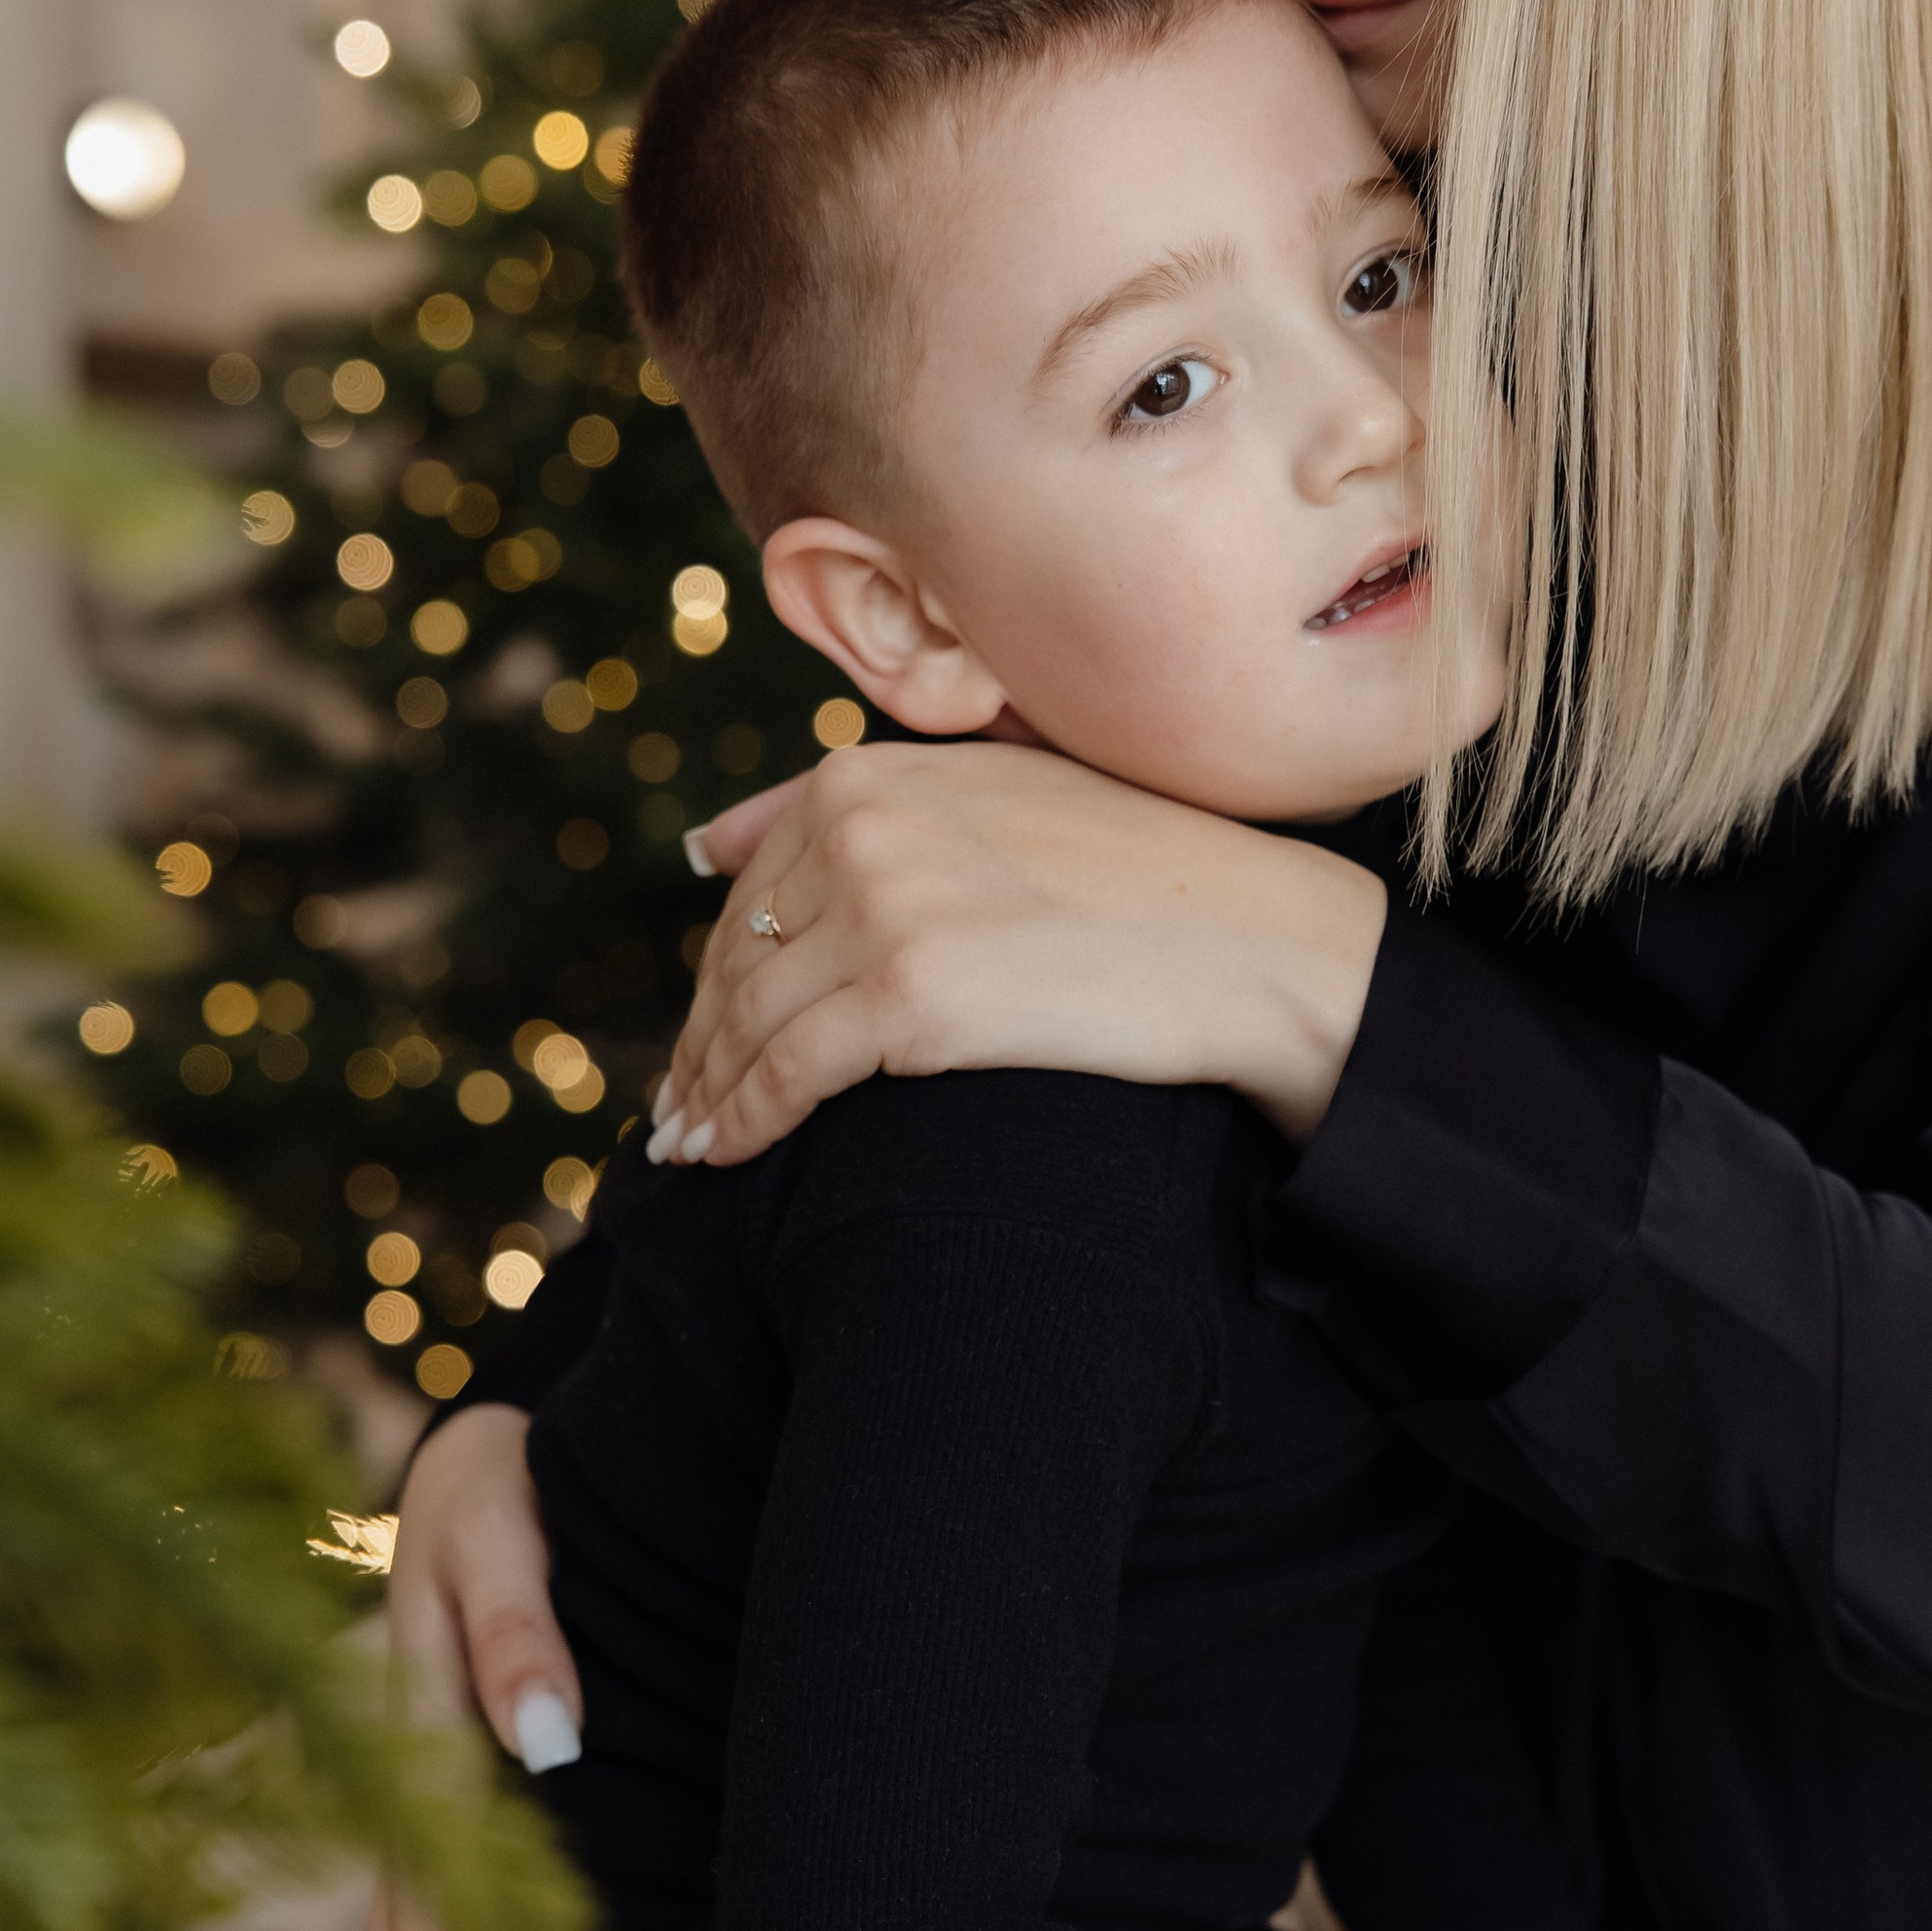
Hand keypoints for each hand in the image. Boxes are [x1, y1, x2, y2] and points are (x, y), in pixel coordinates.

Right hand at [369, 1407, 583, 1930]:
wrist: (483, 1435)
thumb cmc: (509, 1480)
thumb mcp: (503, 1526)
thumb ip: (519, 1629)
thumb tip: (544, 1746)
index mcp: (419, 1724)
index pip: (418, 1901)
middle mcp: (404, 1764)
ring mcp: (417, 1765)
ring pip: (403, 1916)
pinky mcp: (446, 1755)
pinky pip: (430, 1874)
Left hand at [654, 742, 1386, 1163]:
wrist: (1254, 943)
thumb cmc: (1145, 879)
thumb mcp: (991, 800)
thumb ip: (855, 809)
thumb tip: (705, 846)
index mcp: (871, 774)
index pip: (751, 889)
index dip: (719, 972)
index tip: (703, 1033)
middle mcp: (862, 825)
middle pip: (739, 957)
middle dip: (702, 1039)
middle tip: (677, 1108)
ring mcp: (884, 908)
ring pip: (748, 1020)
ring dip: (707, 1092)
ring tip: (688, 1144)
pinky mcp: (911, 997)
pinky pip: (786, 1074)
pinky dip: (742, 1120)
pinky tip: (722, 1157)